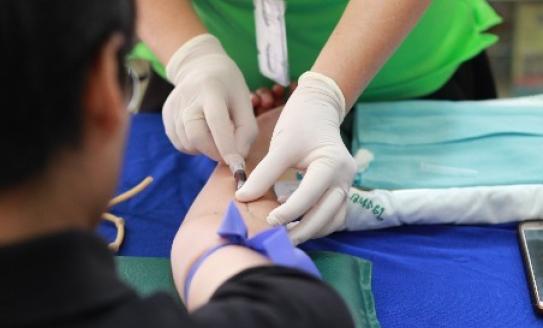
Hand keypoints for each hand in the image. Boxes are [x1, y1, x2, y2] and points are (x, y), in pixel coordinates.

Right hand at [163, 34, 257, 166]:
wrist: (200, 67)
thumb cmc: (228, 88)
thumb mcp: (245, 102)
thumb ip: (247, 130)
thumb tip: (238, 157)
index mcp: (211, 89)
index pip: (216, 121)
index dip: (226, 145)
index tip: (237, 164)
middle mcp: (188, 97)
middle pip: (196, 136)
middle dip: (215, 152)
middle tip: (228, 153)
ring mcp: (173, 107)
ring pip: (188, 144)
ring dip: (205, 149)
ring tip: (215, 133)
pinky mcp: (166, 116)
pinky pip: (181, 144)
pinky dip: (194, 146)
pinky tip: (202, 132)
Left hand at [236, 72, 356, 243]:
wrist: (319, 108)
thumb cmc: (300, 122)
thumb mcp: (281, 145)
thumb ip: (264, 173)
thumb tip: (242, 197)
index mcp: (333, 164)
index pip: (310, 196)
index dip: (289, 212)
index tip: (267, 221)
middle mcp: (345, 178)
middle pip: (326, 215)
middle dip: (302, 230)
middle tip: (277, 240)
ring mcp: (346, 185)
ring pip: (332, 220)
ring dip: (310, 231)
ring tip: (285, 237)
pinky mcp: (340, 190)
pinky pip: (332, 215)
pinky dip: (316, 224)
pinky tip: (295, 224)